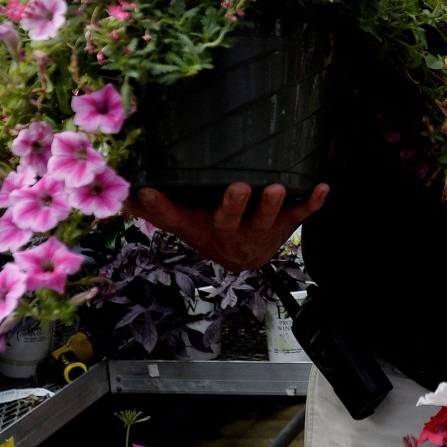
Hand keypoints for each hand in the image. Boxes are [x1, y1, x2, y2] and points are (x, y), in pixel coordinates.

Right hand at [124, 181, 328, 271]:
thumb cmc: (211, 229)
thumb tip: (124, 194)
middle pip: (229, 219)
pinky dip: (312, 202)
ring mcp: (261, 229)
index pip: (175, 218)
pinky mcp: (286, 224)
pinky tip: (322, 187)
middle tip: (237, 187)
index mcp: (202, 227)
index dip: (161, 207)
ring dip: (273, 203)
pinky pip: (301, 214)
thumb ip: (157, 209)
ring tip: (276, 187)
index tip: (147, 190)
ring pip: (267, 218)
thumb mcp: (183, 222)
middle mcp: (231, 230)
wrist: (245, 259)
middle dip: (233, 204)